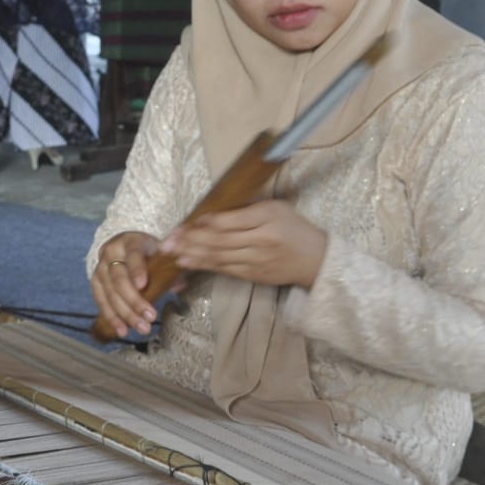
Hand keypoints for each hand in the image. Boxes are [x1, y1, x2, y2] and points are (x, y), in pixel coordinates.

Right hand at [90, 231, 161, 338]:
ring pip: (110, 293)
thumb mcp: (159, 252)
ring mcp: (100, 267)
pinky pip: (101, 301)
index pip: (133, 254)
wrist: (124, 246)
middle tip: (150, 317)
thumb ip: (170, 267)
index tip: (143, 285)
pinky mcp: (95, 281)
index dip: (137, 270)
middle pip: (120, 279)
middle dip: (134, 301)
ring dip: (125, 314)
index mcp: (131, 241)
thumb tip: (178, 286)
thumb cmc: (146, 251)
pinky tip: (122, 329)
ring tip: (141, 327)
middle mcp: (112, 253)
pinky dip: (112, 317)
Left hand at [161, 201, 327, 288]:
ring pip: (219, 257)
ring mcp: (257, 261)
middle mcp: (261, 241)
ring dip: (193, 255)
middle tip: (168, 240)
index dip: (205, 223)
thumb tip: (214, 211)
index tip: (186, 222)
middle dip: (191, 240)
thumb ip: (248, 208)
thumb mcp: (276, 208)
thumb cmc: (294, 228)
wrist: (315, 260)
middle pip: (220, 240)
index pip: (230, 221)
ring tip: (172, 252)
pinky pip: (225, 270)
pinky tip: (188, 263)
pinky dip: (205, 266)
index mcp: (267, 218)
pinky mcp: (253, 276)